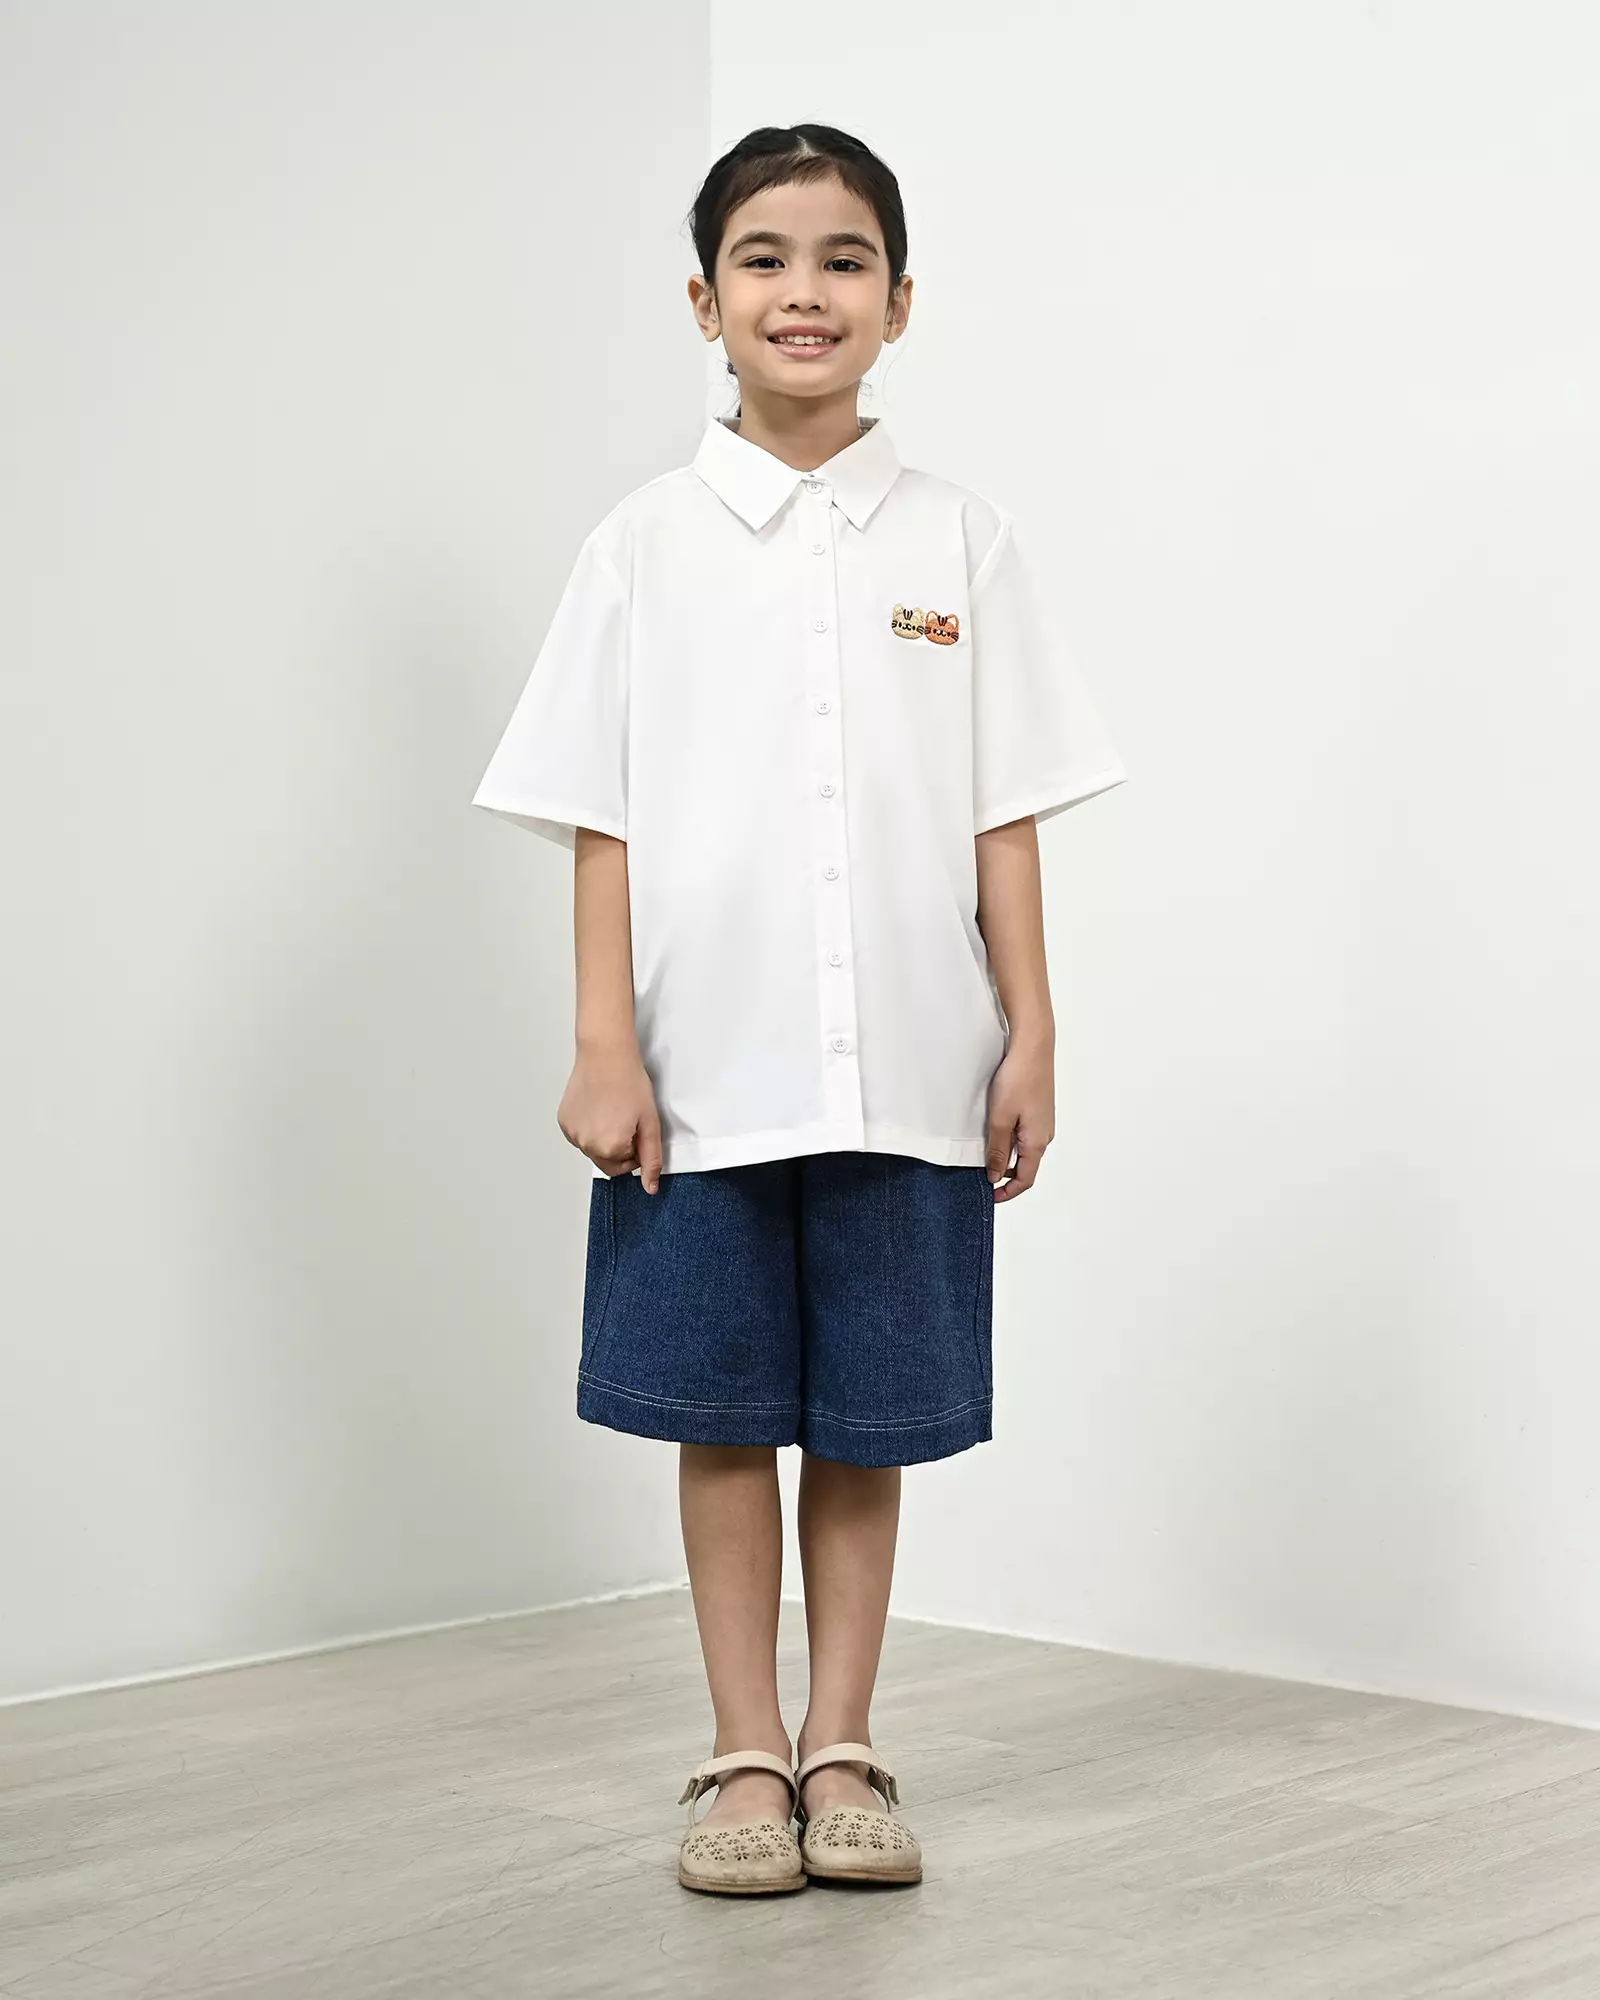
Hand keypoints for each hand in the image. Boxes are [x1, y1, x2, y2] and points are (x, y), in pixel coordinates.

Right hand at [557, 1045, 663, 1191]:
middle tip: (626, 1119)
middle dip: (619, 1148)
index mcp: (609, 1149)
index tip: (637, 1127)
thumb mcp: (650, 1123)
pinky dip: (589, 1128)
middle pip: (607, 1162)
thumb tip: (649, 1188)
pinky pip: (579, 1135)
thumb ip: (650, 1159)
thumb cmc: (630, 1083)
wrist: (606, 1055)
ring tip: (611, 1111)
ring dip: (603, 1138)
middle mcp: (586, 1145)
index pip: (626, 1166)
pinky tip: (597, 1108)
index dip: (635, 1148)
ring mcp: (572, 1133)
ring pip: (592, 1149)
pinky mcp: (563, 1121)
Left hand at [984, 1042, 1054, 1200]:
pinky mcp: (1038, 1109)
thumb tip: (994, 1175)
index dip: (1008, 1192)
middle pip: (1025, 1166)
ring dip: (1005, 1154)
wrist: (1033, 1047)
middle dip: (1004, 1174)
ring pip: (1024, 1149)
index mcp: (1037, 1142)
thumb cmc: (1019, 1079)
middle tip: (981, 1172)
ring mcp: (1043, 1121)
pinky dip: (1010, 1139)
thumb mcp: (1000, 1119)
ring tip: (984, 1149)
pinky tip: (995, 1128)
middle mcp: (1044, 1134)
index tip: (991, 1196)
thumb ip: (996, 1150)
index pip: (1025, 1180)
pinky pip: (1025, 1133)